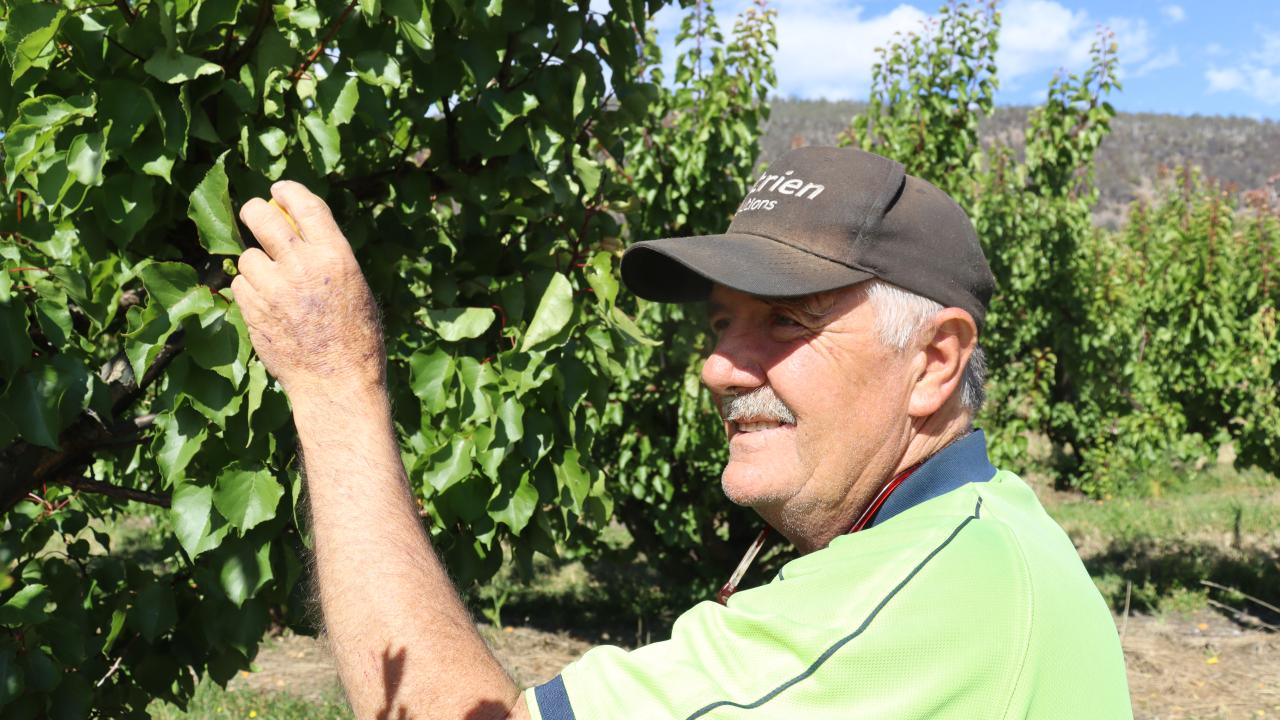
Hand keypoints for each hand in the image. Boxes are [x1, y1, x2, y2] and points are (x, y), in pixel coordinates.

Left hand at [234, 181, 384, 397]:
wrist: (338, 383)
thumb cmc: (356, 340)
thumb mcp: (356, 289)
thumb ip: (329, 258)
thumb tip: (301, 233)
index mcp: (336, 257)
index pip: (305, 205)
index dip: (288, 191)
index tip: (279, 190)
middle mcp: (303, 266)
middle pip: (262, 217)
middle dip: (255, 211)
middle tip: (255, 215)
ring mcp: (274, 289)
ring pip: (248, 256)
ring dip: (256, 265)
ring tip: (274, 284)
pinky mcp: (253, 310)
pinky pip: (240, 285)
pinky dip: (249, 291)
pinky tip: (268, 306)